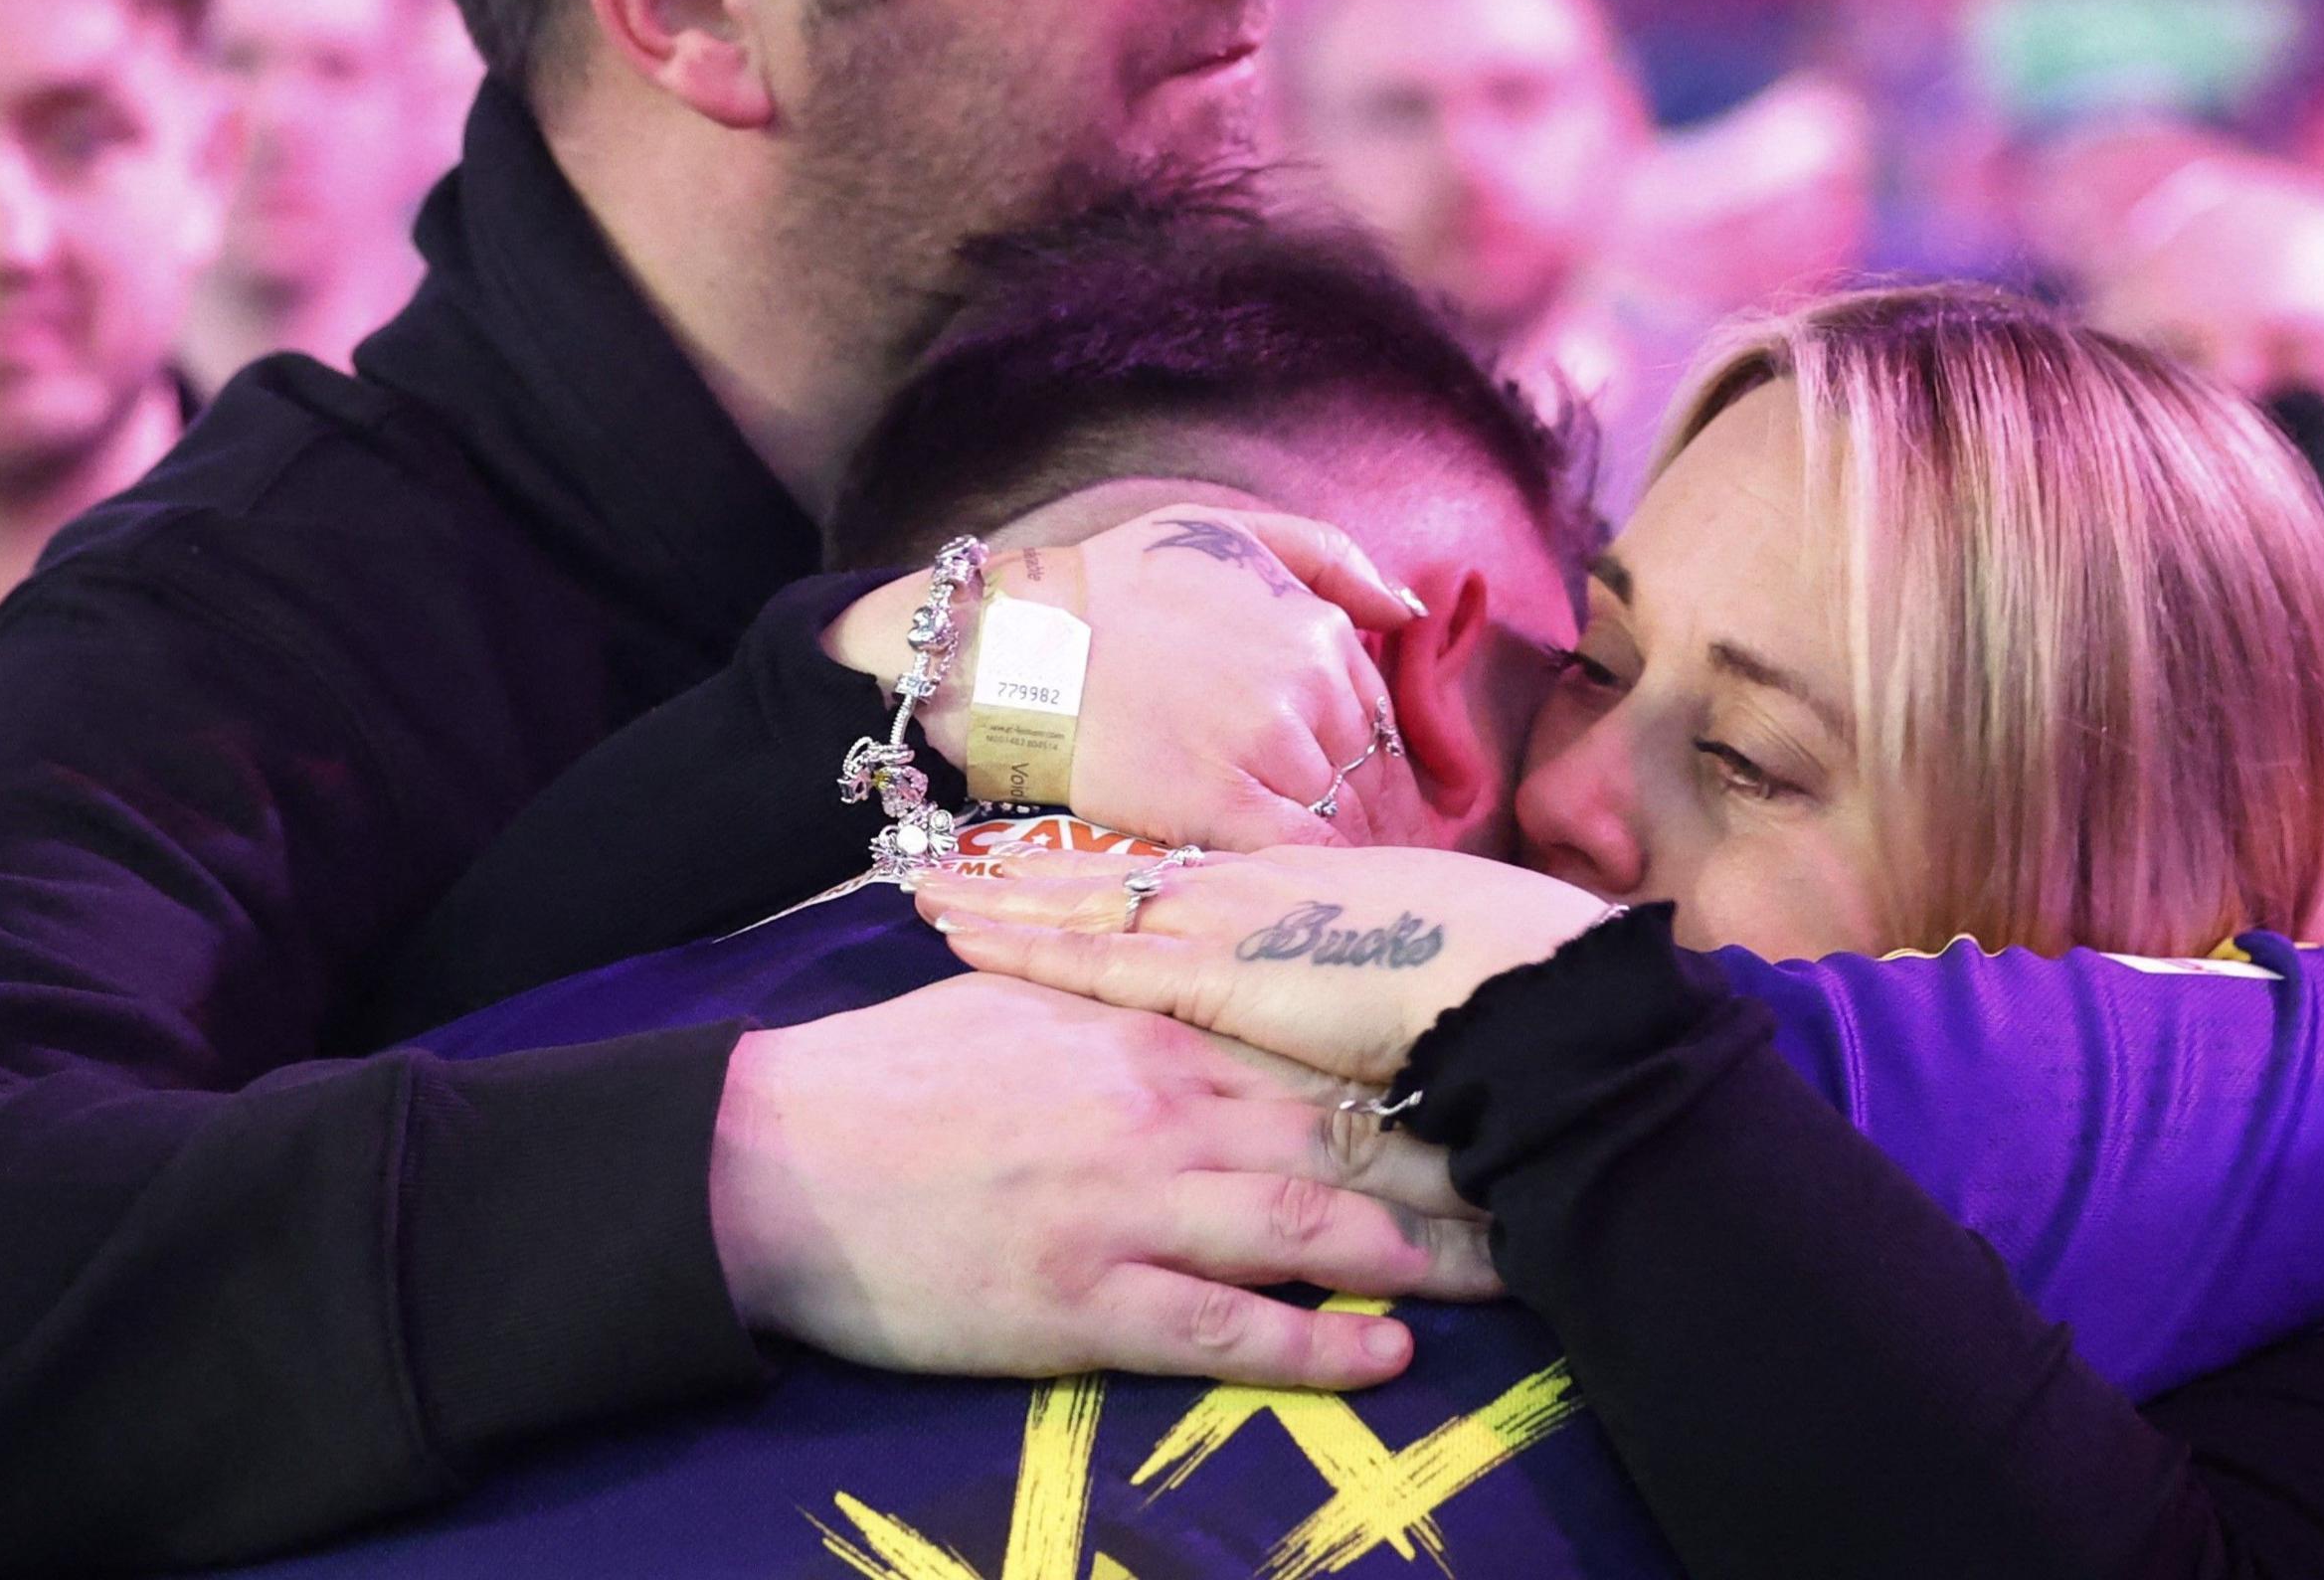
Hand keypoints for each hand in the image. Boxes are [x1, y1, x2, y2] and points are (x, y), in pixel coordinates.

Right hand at [707, 973, 1494, 1390]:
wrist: (771, 1158)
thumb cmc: (888, 1077)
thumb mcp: (1015, 1002)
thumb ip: (1115, 991)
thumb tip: (1183, 967)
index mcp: (1147, 1032)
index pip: (1317, 1050)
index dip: (1421, 1075)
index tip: (1504, 1085)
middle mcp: (1160, 1109)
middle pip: (1346, 1137)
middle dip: (1461, 1169)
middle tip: (1553, 1186)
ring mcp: (1128, 1205)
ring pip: (1314, 1226)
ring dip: (1425, 1254)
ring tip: (1515, 1274)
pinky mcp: (1086, 1300)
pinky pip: (1230, 1329)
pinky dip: (1319, 1344)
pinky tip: (1388, 1355)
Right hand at [829, 507, 1424, 849]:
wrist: (1017, 644)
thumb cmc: (1114, 582)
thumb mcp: (1228, 532)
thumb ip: (1329, 558)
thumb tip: (1404, 608)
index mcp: (1314, 628)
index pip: (1378, 716)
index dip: (1382, 766)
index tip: (1382, 802)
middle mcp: (1304, 685)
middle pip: (1368, 774)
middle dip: (1379, 819)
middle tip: (1379, 861)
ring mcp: (1266, 747)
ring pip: (1344, 818)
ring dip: (1352, 853)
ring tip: (1348, 890)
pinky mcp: (1222, 804)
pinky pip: (1300, 853)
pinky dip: (1315, 875)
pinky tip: (1308, 895)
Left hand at [916, 845, 1615, 1086]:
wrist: (1532, 989)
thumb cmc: (1501, 979)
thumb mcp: (1421, 957)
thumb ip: (1365, 967)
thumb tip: (1348, 989)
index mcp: (1299, 880)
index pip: (1176, 866)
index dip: (1102, 859)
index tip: (1038, 850)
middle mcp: (1251, 885)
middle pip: (1115, 870)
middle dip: (1029, 867)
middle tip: (941, 854)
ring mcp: (1231, 925)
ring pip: (1087, 902)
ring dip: (1002, 897)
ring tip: (922, 885)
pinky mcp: (1220, 977)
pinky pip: (1098, 960)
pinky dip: (1026, 947)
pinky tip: (962, 936)